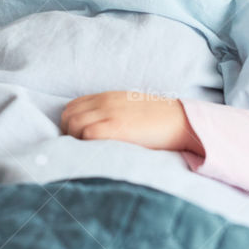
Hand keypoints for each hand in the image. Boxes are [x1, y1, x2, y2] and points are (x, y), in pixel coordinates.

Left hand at [60, 91, 201, 152]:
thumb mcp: (130, 107)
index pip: (73, 106)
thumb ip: (112, 111)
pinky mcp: (116, 127)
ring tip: (90, 151)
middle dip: (69, 133)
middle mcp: (104, 102)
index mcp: (107, 97)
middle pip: (68, 115)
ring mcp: (109, 114)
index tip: (79, 138)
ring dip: (75, 139)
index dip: (71, 124)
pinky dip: (85, 144)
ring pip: (73, 124)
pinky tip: (97, 151)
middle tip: (81, 148)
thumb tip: (97, 127)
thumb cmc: (158, 119)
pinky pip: (86, 134)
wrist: (180, 120)